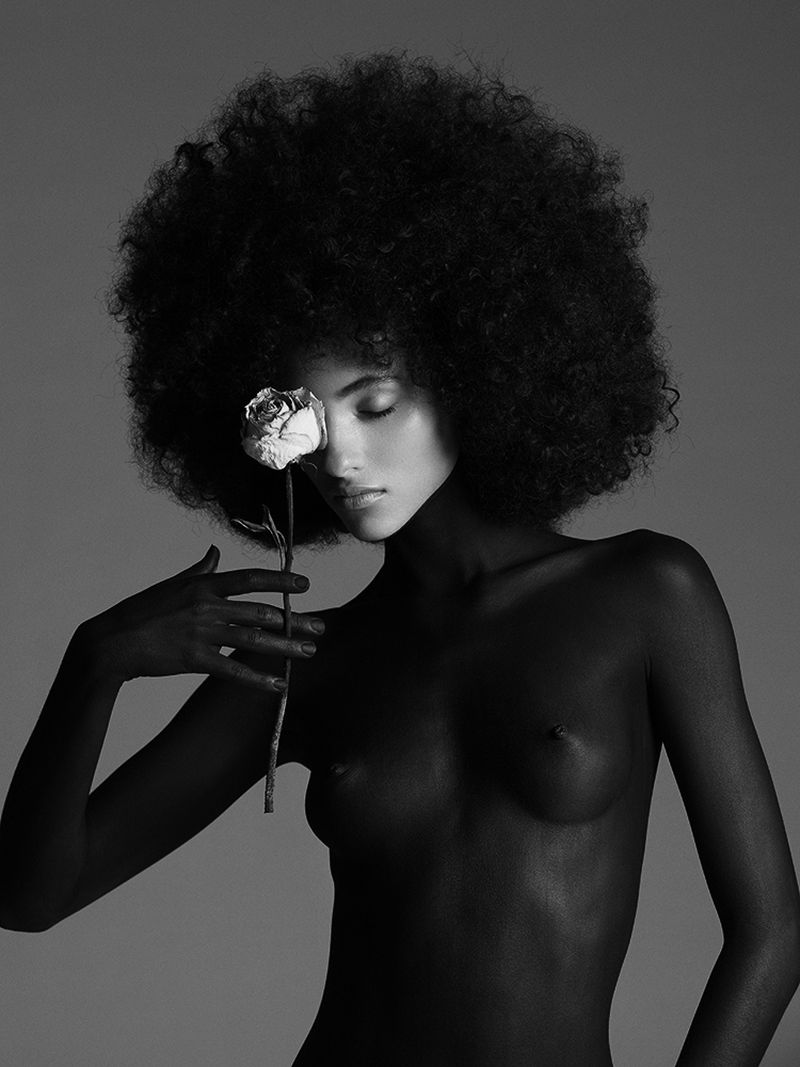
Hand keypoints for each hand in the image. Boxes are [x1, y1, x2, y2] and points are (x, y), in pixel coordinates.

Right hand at [75, 546, 322, 691]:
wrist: (112, 642)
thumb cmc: (142, 611)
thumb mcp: (172, 584)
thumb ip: (200, 570)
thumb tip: (215, 551)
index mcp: (204, 586)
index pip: (250, 579)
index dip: (280, 582)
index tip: (306, 585)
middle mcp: (207, 606)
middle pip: (261, 612)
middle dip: (295, 620)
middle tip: (321, 627)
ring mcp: (202, 633)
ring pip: (253, 639)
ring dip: (285, 646)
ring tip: (309, 651)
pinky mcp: (195, 659)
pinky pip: (233, 670)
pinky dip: (258, 679)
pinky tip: (279, 685)